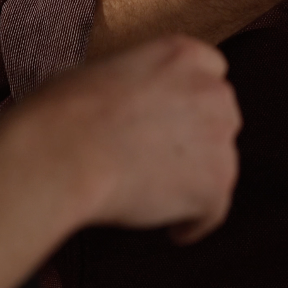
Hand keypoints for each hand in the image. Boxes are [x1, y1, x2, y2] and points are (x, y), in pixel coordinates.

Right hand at [35, 36, 240, 244]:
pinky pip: (214, 211)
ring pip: (221, 165)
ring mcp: (218, 138)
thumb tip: (125, 106)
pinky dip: (195, 223)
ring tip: (163, 199)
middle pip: (221, 118)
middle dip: (199, 138)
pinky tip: (174, 232)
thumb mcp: (104, 71)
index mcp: (184, 55)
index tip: (176, 120)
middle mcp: (211, 90)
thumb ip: (136, 85)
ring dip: (198, 180)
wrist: (65, 151)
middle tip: (166, 160)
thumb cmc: (65, 112)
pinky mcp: (214, 184)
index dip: (192, 101)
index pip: (211, 72)